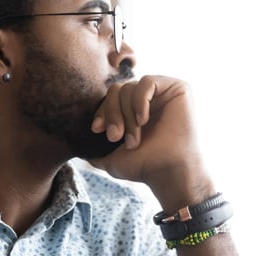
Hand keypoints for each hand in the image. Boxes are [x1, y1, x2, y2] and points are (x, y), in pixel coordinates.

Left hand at [88, 75, 214, 210]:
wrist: (167, 172)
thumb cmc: (144, 165)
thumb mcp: (111, 157)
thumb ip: (94, 148)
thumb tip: (78, 146)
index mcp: (134, 110)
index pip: (110, 98)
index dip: (102, 111)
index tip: (97, 130)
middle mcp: (149, 99)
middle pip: (117, 91)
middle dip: (112, 114)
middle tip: (115, 137)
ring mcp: (163, 92)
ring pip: (129, 88)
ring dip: (126, 116)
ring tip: (133, 139)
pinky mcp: (177, 88)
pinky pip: (147, 82)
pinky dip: (139, 101)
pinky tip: (143, 120)